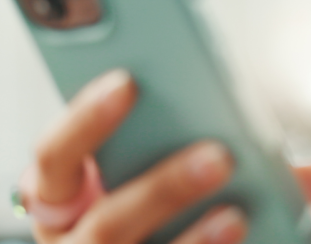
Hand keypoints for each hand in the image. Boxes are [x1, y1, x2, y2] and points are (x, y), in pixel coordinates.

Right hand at [25, 69, 247, 243]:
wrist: (158, 238)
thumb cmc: (148, 204)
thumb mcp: (142, 170)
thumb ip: (177, 141)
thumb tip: (256, 122)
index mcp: (59, 200)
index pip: (54, 156)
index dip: (86, 120)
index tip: (128, 82)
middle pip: (105, 224)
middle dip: (163, 190)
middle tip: (219, 156)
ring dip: (193, 240)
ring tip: (236, 215)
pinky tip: (240, 234)